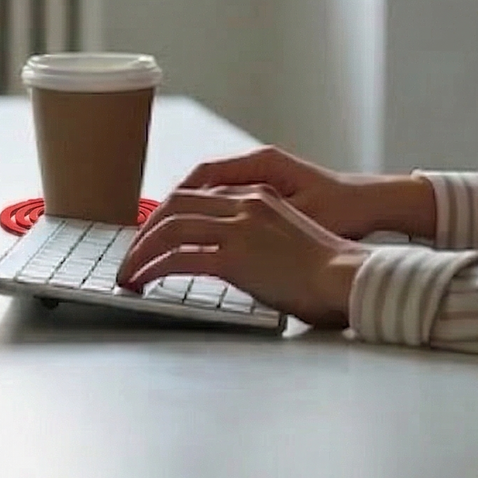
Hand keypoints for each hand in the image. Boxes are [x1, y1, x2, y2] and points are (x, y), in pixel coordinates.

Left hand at [114, 185, 368, 327]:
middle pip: (177, 204)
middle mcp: (246, 203)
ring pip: (171, 228)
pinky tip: (142, 283)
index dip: (169, 214)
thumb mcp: (290, 239)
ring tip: (128, 272)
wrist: (349, 278)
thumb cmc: (329, 271)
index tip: (153, 235)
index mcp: (259, 196)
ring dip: (141, 250)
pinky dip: (153, 269)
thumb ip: (260, 237)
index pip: (200, 195)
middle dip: (147, 229)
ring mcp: (240, 228)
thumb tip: (238, 258)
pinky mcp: (236, 257)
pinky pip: (179, 258)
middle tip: (132, 253)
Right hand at [169, 145, 381, 239]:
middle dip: (171, 212)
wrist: (372, 205)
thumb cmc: (343, 209)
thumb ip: (259, 221)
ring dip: (188, 218)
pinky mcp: (269, 197)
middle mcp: (258, 168)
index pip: (203, 176)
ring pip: (211, 197)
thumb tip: (218, 231)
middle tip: (150, 239)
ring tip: (165, 244)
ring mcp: (262, 182)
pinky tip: (199, 245)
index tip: (156, 224)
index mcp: (261, 166)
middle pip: (200, 185)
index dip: (175, 200)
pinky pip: (228, 206)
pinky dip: (209, 221)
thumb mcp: (300, 215)